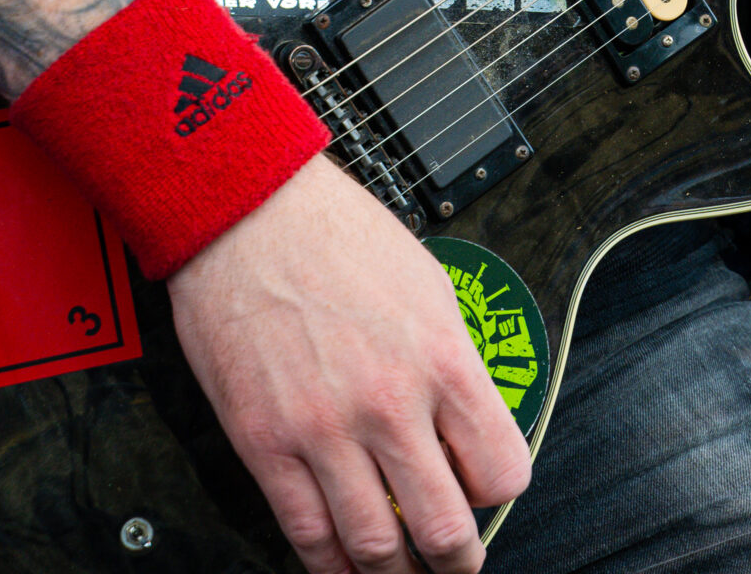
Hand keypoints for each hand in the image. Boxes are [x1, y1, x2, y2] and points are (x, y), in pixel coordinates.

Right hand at [168, 154, 530, 573]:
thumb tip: (467, 425)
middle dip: (457, 561)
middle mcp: (389, 402)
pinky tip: (345, 568)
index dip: (497, 493)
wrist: (250, 212)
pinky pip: (308, 534)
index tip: (486, 493)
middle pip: (444, 528)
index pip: (501, 471)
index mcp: (442, 357)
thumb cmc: (337, 235)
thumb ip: (451, 361)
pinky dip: (332, 567)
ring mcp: (325, 430)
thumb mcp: (428, 284)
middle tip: (457, 564)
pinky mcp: (267, 444)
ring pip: (376, 548)